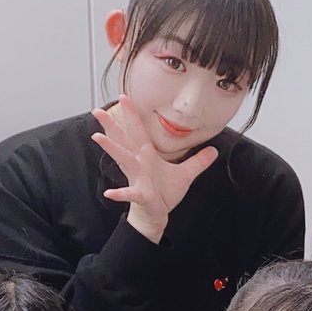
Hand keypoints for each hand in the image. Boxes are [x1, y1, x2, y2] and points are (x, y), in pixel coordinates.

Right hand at [92, 95, 218, 242]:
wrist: (157, 214)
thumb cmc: (164, 193)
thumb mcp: (185, 174)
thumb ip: (199, 161)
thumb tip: (214, 150)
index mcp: (147, 155)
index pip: (138, 130)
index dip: (132, 113)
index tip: (124, 96)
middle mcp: (139, 163)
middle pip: (123, 140)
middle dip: (111, 125)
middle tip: (98, 111)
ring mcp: (137, 178)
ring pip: (123, 159)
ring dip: (111, 148)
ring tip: (97, 138)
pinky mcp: (140, 195)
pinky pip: (129, 193)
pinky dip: (120, 193)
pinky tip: (110, 193)